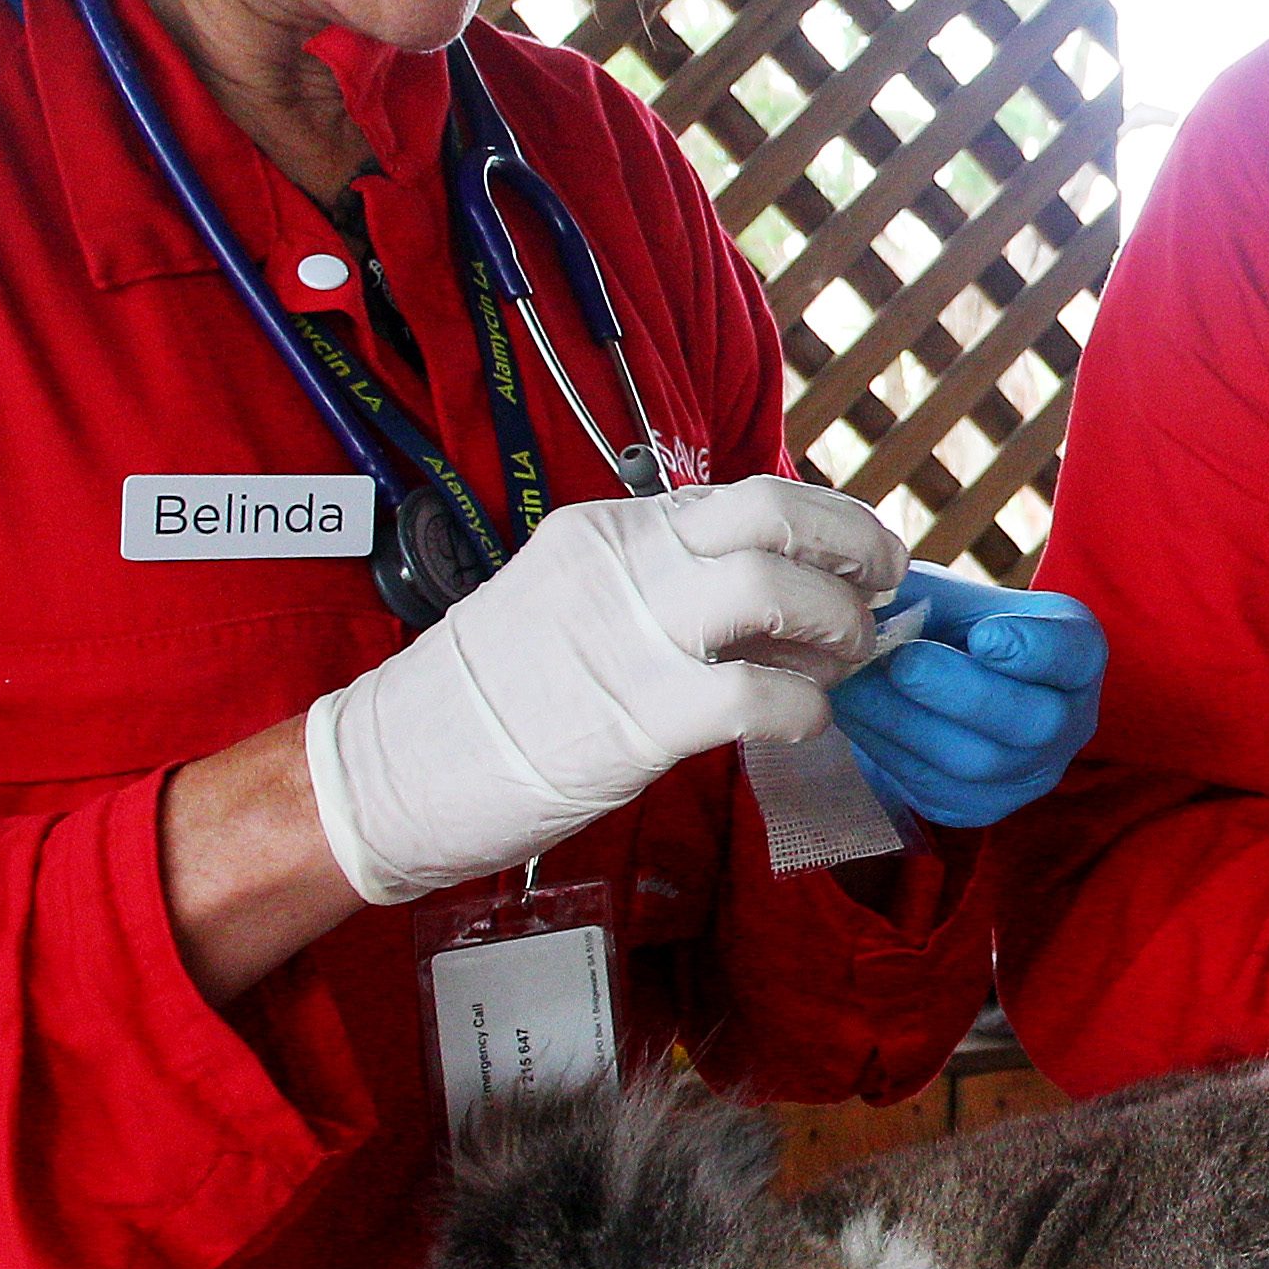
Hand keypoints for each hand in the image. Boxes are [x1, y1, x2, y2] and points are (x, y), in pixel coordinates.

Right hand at [306, 478, 900, 905]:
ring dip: (839, 626)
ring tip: (845, 665)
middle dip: (854, 545)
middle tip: (883, 590)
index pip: (747, 495)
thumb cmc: (487, 702)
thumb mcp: (573, 603)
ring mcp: (628, 634)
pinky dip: (808, 709)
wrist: (384, 772)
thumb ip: (665, 590)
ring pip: (777, 587)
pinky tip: (807, 725)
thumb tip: (782, 603)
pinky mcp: (633, 718)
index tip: (863, 558)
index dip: (828, 522)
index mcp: (611, 530)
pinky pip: (760, 696)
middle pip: (775, 511)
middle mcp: (623, 562)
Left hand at [832, 570, 1105, 827]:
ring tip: (855, 684)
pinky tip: (855, 713)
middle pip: (1033, 722)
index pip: (1072, 655)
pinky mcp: (979, 807)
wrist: (934, 690)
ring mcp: (1028, 773)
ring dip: (906, 721)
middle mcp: (1068, 720)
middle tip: (902, 662)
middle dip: (962, 692)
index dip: (1032, 649)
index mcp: (1076, 652)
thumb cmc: (948, 630)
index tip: (984, 634)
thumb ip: (922, 598)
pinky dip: (887, 748)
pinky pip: (935, 788)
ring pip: (976, 763)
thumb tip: (869, 606)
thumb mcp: (947, 597)